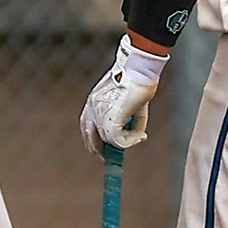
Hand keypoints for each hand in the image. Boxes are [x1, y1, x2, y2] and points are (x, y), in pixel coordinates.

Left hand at [80, 35, 167, 156]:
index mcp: (92, 103)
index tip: (104, 149)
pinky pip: (119, 141)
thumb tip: (136, 137)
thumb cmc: (138, 82)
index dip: (94, 141)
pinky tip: (140, 135)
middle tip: (114, 156)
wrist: (138, 70)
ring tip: (138, 135)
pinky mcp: (110, 120)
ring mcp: (99, 116)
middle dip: (103, 150)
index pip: (86, 128)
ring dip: (123, 143)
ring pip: (107, 142)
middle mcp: (91, 110)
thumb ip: (128, 121)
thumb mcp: (129, 103)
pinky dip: (131, 141)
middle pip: (91, 140)